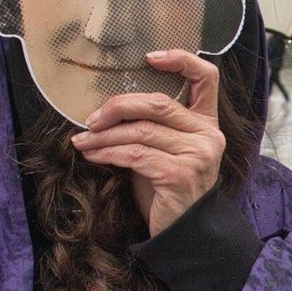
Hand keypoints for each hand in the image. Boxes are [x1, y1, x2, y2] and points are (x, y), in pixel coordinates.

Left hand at [71, 50, 224, 235]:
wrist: (183, 233)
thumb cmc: (168, 189)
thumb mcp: (166, 150)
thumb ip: (153, 126)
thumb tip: (108, 107)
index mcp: (208, 124)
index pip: (207, 77)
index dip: (180, 59)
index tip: (148, 57)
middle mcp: (208, 136)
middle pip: (157, 103)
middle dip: (117, 107)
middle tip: (91, 118)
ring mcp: (197, 155)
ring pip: (141, 131)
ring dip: (104, 135)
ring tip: (83, 141)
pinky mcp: (179, 175)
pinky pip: (134, 154)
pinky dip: (107, 153)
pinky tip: (93, 155)